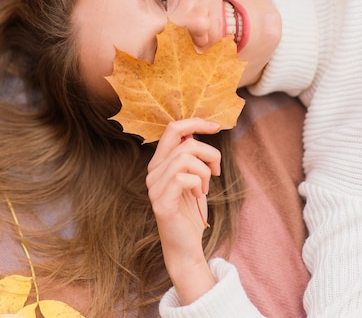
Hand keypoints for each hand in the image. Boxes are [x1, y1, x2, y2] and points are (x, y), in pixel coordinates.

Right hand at [146, 118, 221, 304]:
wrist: (185, 246)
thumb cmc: (191, 211)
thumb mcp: (193, 177)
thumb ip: (190, 156)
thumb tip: (197, 131)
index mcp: (159, 163)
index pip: (172, 129)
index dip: (195, 122)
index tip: (216, 126)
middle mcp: (152, 172)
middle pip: (184, 142)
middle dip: (209, 152)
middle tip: (216, 170)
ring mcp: (154, 187)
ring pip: (186, 158)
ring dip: (204, 171)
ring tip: (205, 187)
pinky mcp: (161, 202)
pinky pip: (183, 178)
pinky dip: (198, 183)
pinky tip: (199, 196)